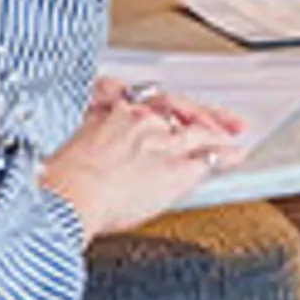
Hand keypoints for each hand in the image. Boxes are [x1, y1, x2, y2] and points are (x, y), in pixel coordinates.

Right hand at [40, 79, 244, 236]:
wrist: (71, 197)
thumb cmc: (63, 180)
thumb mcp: (73, 143)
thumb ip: (93, 133)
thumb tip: (95, 142)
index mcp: (115, 113)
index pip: (146, 101)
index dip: (162, 107)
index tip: (171, 110)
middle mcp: (143, 121)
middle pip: (178, 108)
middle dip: (199, 113)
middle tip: (217, 118)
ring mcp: (163, 142)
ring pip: (199, 132)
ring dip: (219, 133)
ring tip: (234, 135)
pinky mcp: (176, 167)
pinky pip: (208, 158)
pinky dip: (225, 157)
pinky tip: (235, 156)